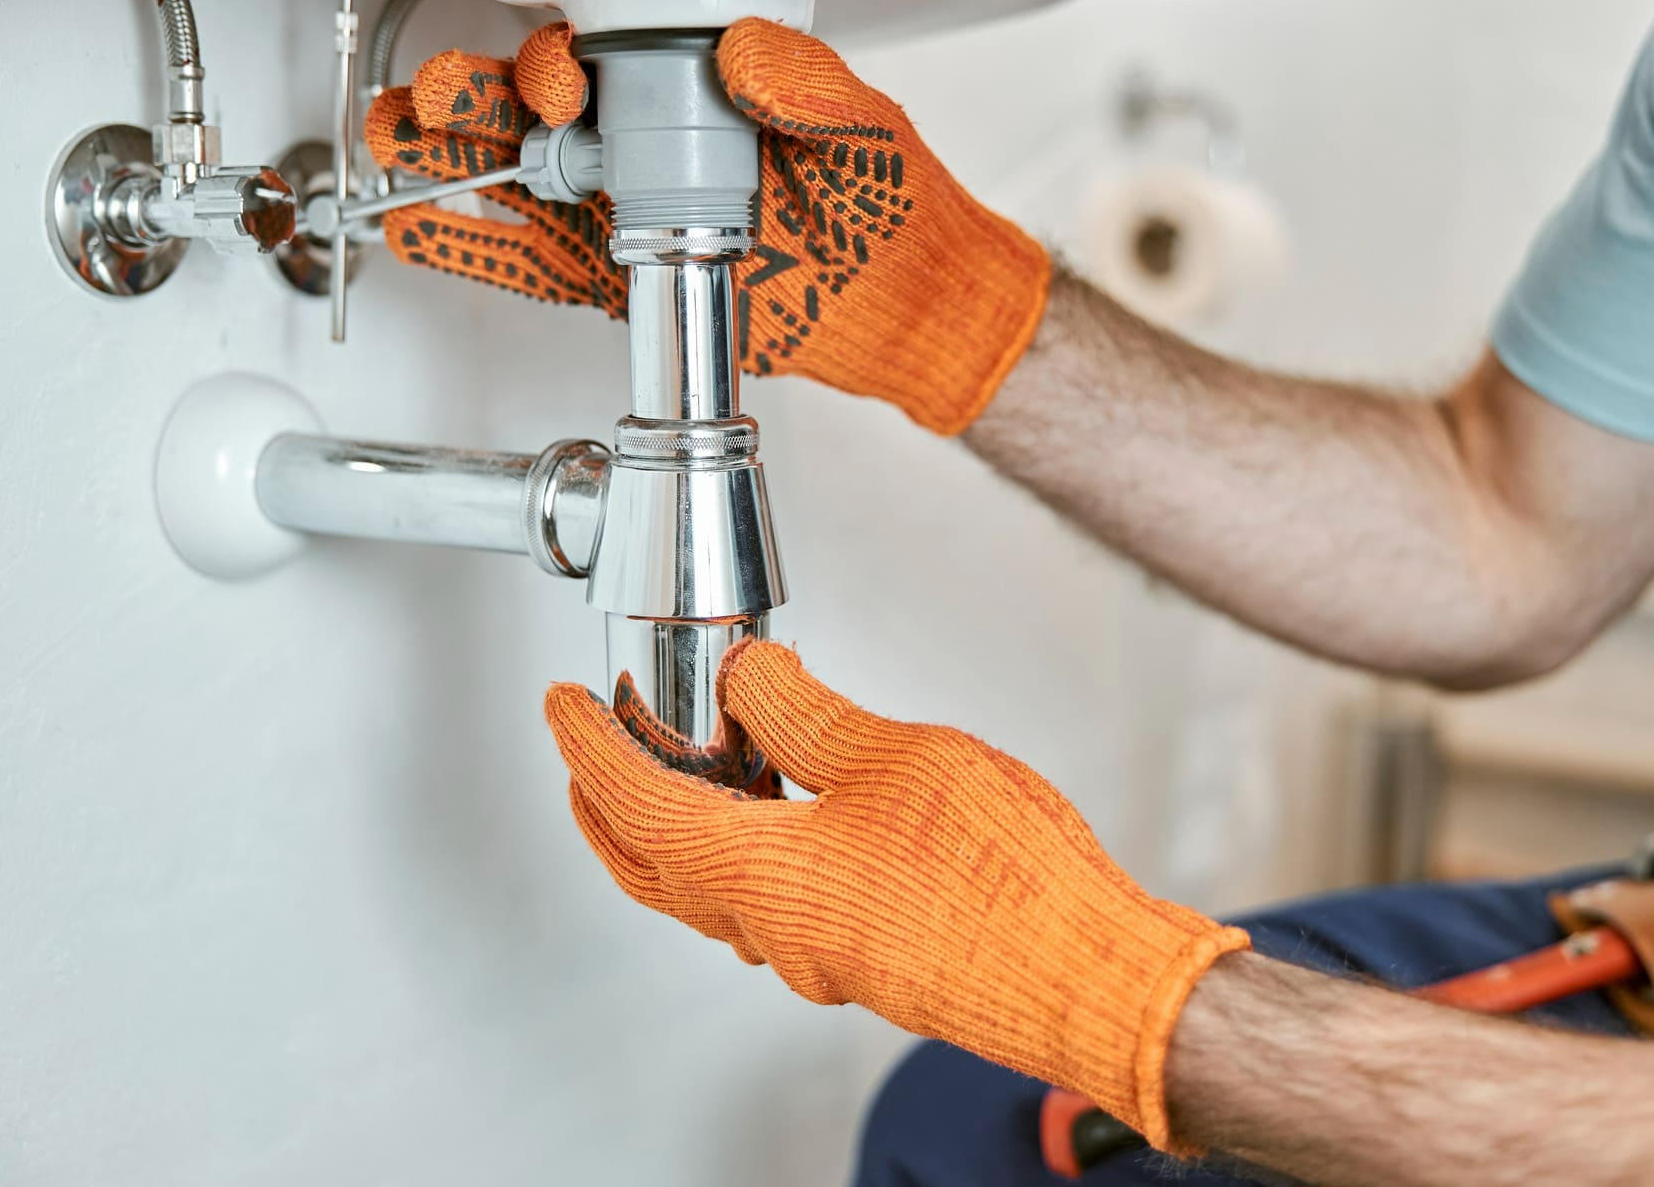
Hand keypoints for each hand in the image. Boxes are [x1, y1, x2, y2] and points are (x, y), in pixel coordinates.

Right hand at [365, 20, 1050, 433]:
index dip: (553, 69)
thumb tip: (740, 50)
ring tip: (394, 154)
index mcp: (687, 95)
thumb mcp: (857, 127)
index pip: (594, 65)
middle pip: (529, 115)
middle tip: (429, 107)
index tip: (557, 89)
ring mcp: (620, 215)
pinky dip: (475, 249)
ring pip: (514, 183)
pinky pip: (531, 265)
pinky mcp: (613, 280)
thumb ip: (803, 83)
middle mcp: (642, 149)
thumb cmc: (887, 208)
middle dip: (469, 105)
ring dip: (449, 167)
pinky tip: (423, 230)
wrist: (902, 307)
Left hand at [546, 640, 1248, 1149]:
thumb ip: (805, 713)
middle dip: (607, 809)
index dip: (590, 747)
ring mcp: (826, 954)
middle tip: (587, 760)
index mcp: (761, 875)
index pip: (638, 805)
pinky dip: (749, 856)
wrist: (1089, 975)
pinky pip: (776, 907)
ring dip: (676, 835)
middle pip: (654, 868)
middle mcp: (780, 928)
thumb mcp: (891, 755)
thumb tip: (749, 679)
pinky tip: (790, 823)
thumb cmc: (1004, 881)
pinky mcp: (872, 958)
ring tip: (681, 778)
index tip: (563, 708)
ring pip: (714, 894)